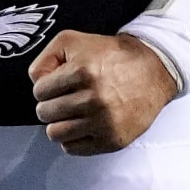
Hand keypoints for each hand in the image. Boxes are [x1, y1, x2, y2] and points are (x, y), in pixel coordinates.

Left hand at [28, 31, 179, 155]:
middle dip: (50, 104)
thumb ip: (45, 58)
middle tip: (65, 98)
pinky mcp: (113, 140)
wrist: (153, 70)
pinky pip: (73, 148)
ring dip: (59, 123)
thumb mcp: (73, 41)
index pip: (39, 91)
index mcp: (82, 72)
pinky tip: (83, 124)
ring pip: (55, 133)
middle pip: (45, 113)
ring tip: (71, 113)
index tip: (58, 84)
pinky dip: (73, 138)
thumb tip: (36, 82)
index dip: (45, 86)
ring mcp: (104, 122)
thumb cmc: (111, 55)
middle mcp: (94, 99)